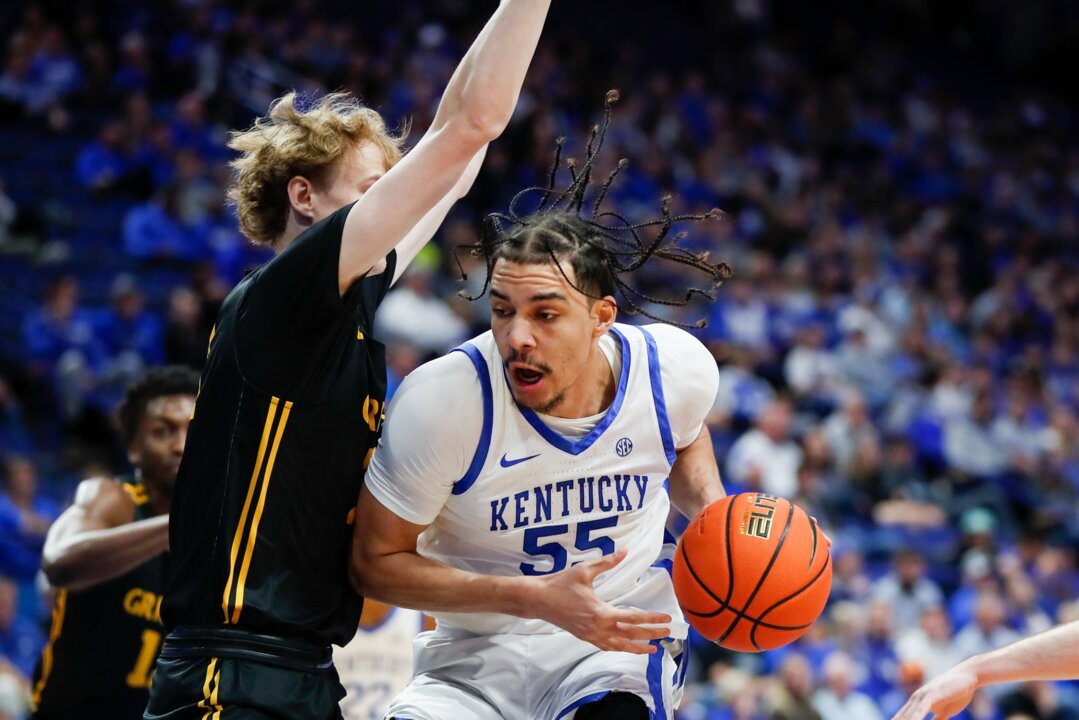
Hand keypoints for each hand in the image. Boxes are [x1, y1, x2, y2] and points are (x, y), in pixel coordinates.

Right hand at [531, 548, 670, 654]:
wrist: (538, 599)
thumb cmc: (560, 584)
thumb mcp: (585, 570)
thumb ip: (607, 562)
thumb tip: (625, 551)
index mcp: (600, 612)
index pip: (633, 618)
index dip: (651, 619)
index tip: (666, 620)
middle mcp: (598, 628)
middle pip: (630, 635)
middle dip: (650, 635)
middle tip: (667, 634)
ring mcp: (590, 635)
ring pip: (619, 646)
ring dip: (637, 648)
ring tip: (652, 650)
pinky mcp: (584, 637)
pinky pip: (606, 647)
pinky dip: (620, 649)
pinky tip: (626, 648)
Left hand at [891, 665, 978, 719]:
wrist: (967, 676)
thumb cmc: (957, 692)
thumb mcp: (945, 711)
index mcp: (917, 703)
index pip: (902, 718)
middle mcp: (916, 699)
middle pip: (901, 718)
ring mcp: (922, 696)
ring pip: (908, 715)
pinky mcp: (931, 694)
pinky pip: (920, 709)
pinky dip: (914, 718)